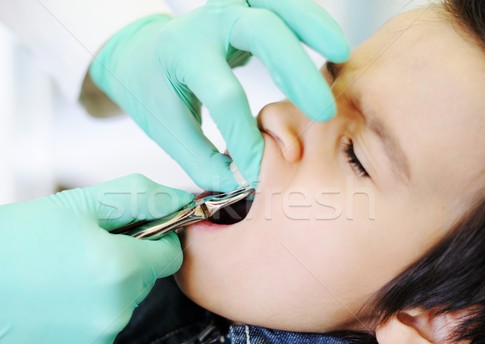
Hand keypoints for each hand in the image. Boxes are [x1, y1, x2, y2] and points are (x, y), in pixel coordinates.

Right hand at [0, 174, 191, 343]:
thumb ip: (141, 198)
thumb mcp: (82, 203)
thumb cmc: (15, 239)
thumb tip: (182, 201)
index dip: (154, 237)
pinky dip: (93, 312)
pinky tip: (62, 298)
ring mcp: (102, 337)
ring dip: (110, 286)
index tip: (127, 230)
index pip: (172, 254)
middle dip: (128, 259)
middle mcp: (117, 310)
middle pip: (148, 277)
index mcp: (120, 268)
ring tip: (68, 272)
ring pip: (128, 301)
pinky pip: (108, 325)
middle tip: (85, 248)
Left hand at [89, 0, 348, 191]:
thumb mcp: (167, 128)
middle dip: (297, 71)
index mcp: (182, 53)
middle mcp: (209, 22)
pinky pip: (285, 5)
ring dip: (314, 27)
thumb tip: (241, 183)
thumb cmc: (154, 90)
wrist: (143, 53)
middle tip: (322, 111)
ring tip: (341, 56)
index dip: (246, 134)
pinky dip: (311, 21)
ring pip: (279, 4)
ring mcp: (231, 7)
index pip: (223, 93)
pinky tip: (331, 46)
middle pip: (261, 31)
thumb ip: (202, 159)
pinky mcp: (249, 7)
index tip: (259, 169)